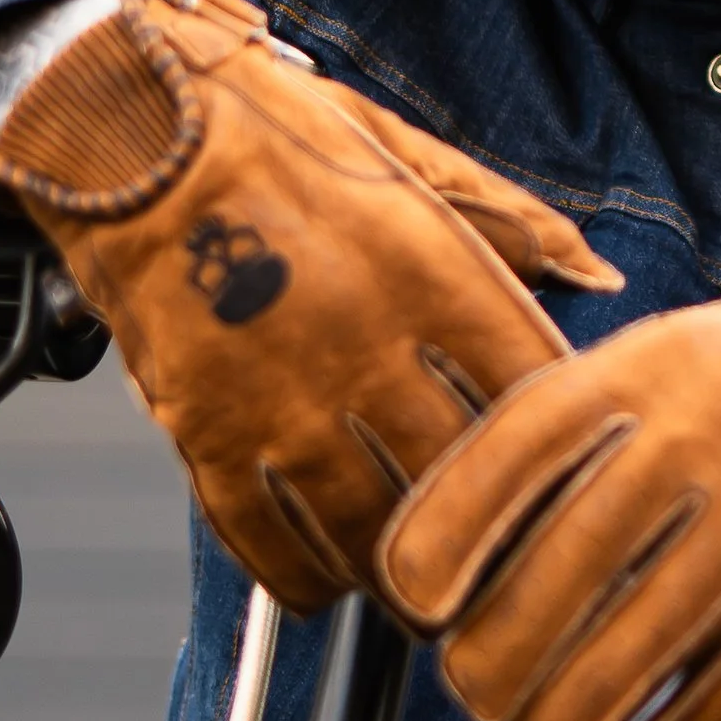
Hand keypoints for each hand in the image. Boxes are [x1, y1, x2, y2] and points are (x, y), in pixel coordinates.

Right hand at [0, 0, 617, 610]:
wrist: (123, 132)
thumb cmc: (262, 134)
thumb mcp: (403, 154)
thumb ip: (509, 220)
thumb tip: (597, 273)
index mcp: (432, 272)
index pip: (535, 398)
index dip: (566, 450)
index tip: (573, 476)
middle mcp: (369, 348)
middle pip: (466, 491)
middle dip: (499, 539)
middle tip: (514, 565)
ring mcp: (286, 402)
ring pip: (377, 539)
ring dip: (409, 575)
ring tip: (426, 587)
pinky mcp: (209, 437)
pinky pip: (274, 548)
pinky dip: (309, 578)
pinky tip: (328, 576)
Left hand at [376, 226, 720, 720]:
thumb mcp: (670, 353)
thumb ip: (583, 428)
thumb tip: (466, 544)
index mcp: (644, 367)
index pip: (515, 453)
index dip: (446, 532)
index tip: (411, 599)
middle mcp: (702, 432)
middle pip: (567, 567)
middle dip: (499, 657)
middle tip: (474, 697)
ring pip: (646, 641)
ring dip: (577, 716)